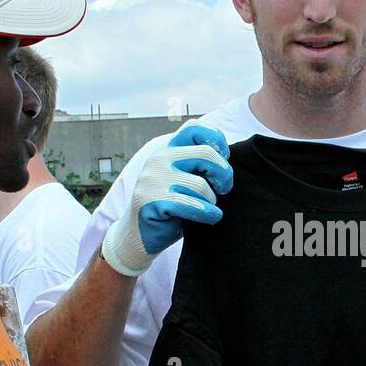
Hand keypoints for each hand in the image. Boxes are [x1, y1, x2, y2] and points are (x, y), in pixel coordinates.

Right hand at [100, 122, 232, 275]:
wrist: (138, 237)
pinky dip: (208, 214)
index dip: (216, 141)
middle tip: (225, 189)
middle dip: (224, 174)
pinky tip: (211, 218)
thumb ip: (198, 166)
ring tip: (209, 209)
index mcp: (168, 150)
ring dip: (212, 201)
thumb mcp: (184, 180)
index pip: (195, 128)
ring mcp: (153, 179)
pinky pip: (192, 205)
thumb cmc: (170, 209)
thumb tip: (227, 159)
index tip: (223, 160)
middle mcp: (158, 159)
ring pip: (201, 185)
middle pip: (206, 153)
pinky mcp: (151, 201)